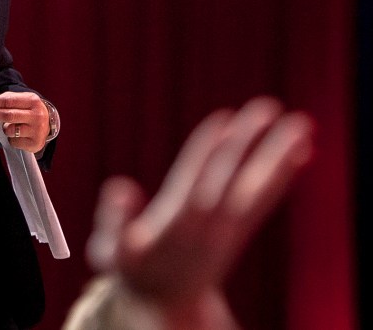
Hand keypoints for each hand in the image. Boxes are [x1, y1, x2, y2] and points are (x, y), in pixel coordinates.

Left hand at [0, 91, 51, 152]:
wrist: (47, 125)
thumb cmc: (28, 111)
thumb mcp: (21, 101)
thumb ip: (5, 100)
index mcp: (32, 101)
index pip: (8, 100)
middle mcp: (36, 115)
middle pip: (8, 115)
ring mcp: (37, 130)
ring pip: (9, 130)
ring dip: (4, 128)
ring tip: (9, 126)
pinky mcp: (35, 143)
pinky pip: (14, 142)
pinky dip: (11, 139)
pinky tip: (17, 135)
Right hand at [84, 97, 313, 322]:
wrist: (169, 309)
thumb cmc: (135, 275)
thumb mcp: (112, 253)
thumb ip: (115, 220)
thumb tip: (121, 187)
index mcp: (177, 226)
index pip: (195, 183)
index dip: (208, 152)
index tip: (224, 120)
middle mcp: (210, 225)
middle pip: (234, 179)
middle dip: (251, 144)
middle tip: (269, 108)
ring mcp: (229, 227)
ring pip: (258, 188)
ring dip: (280, 156)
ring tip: (302, 125)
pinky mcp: (239, 229)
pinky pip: (265, 200)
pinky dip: (285, 175)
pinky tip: (302, 151)